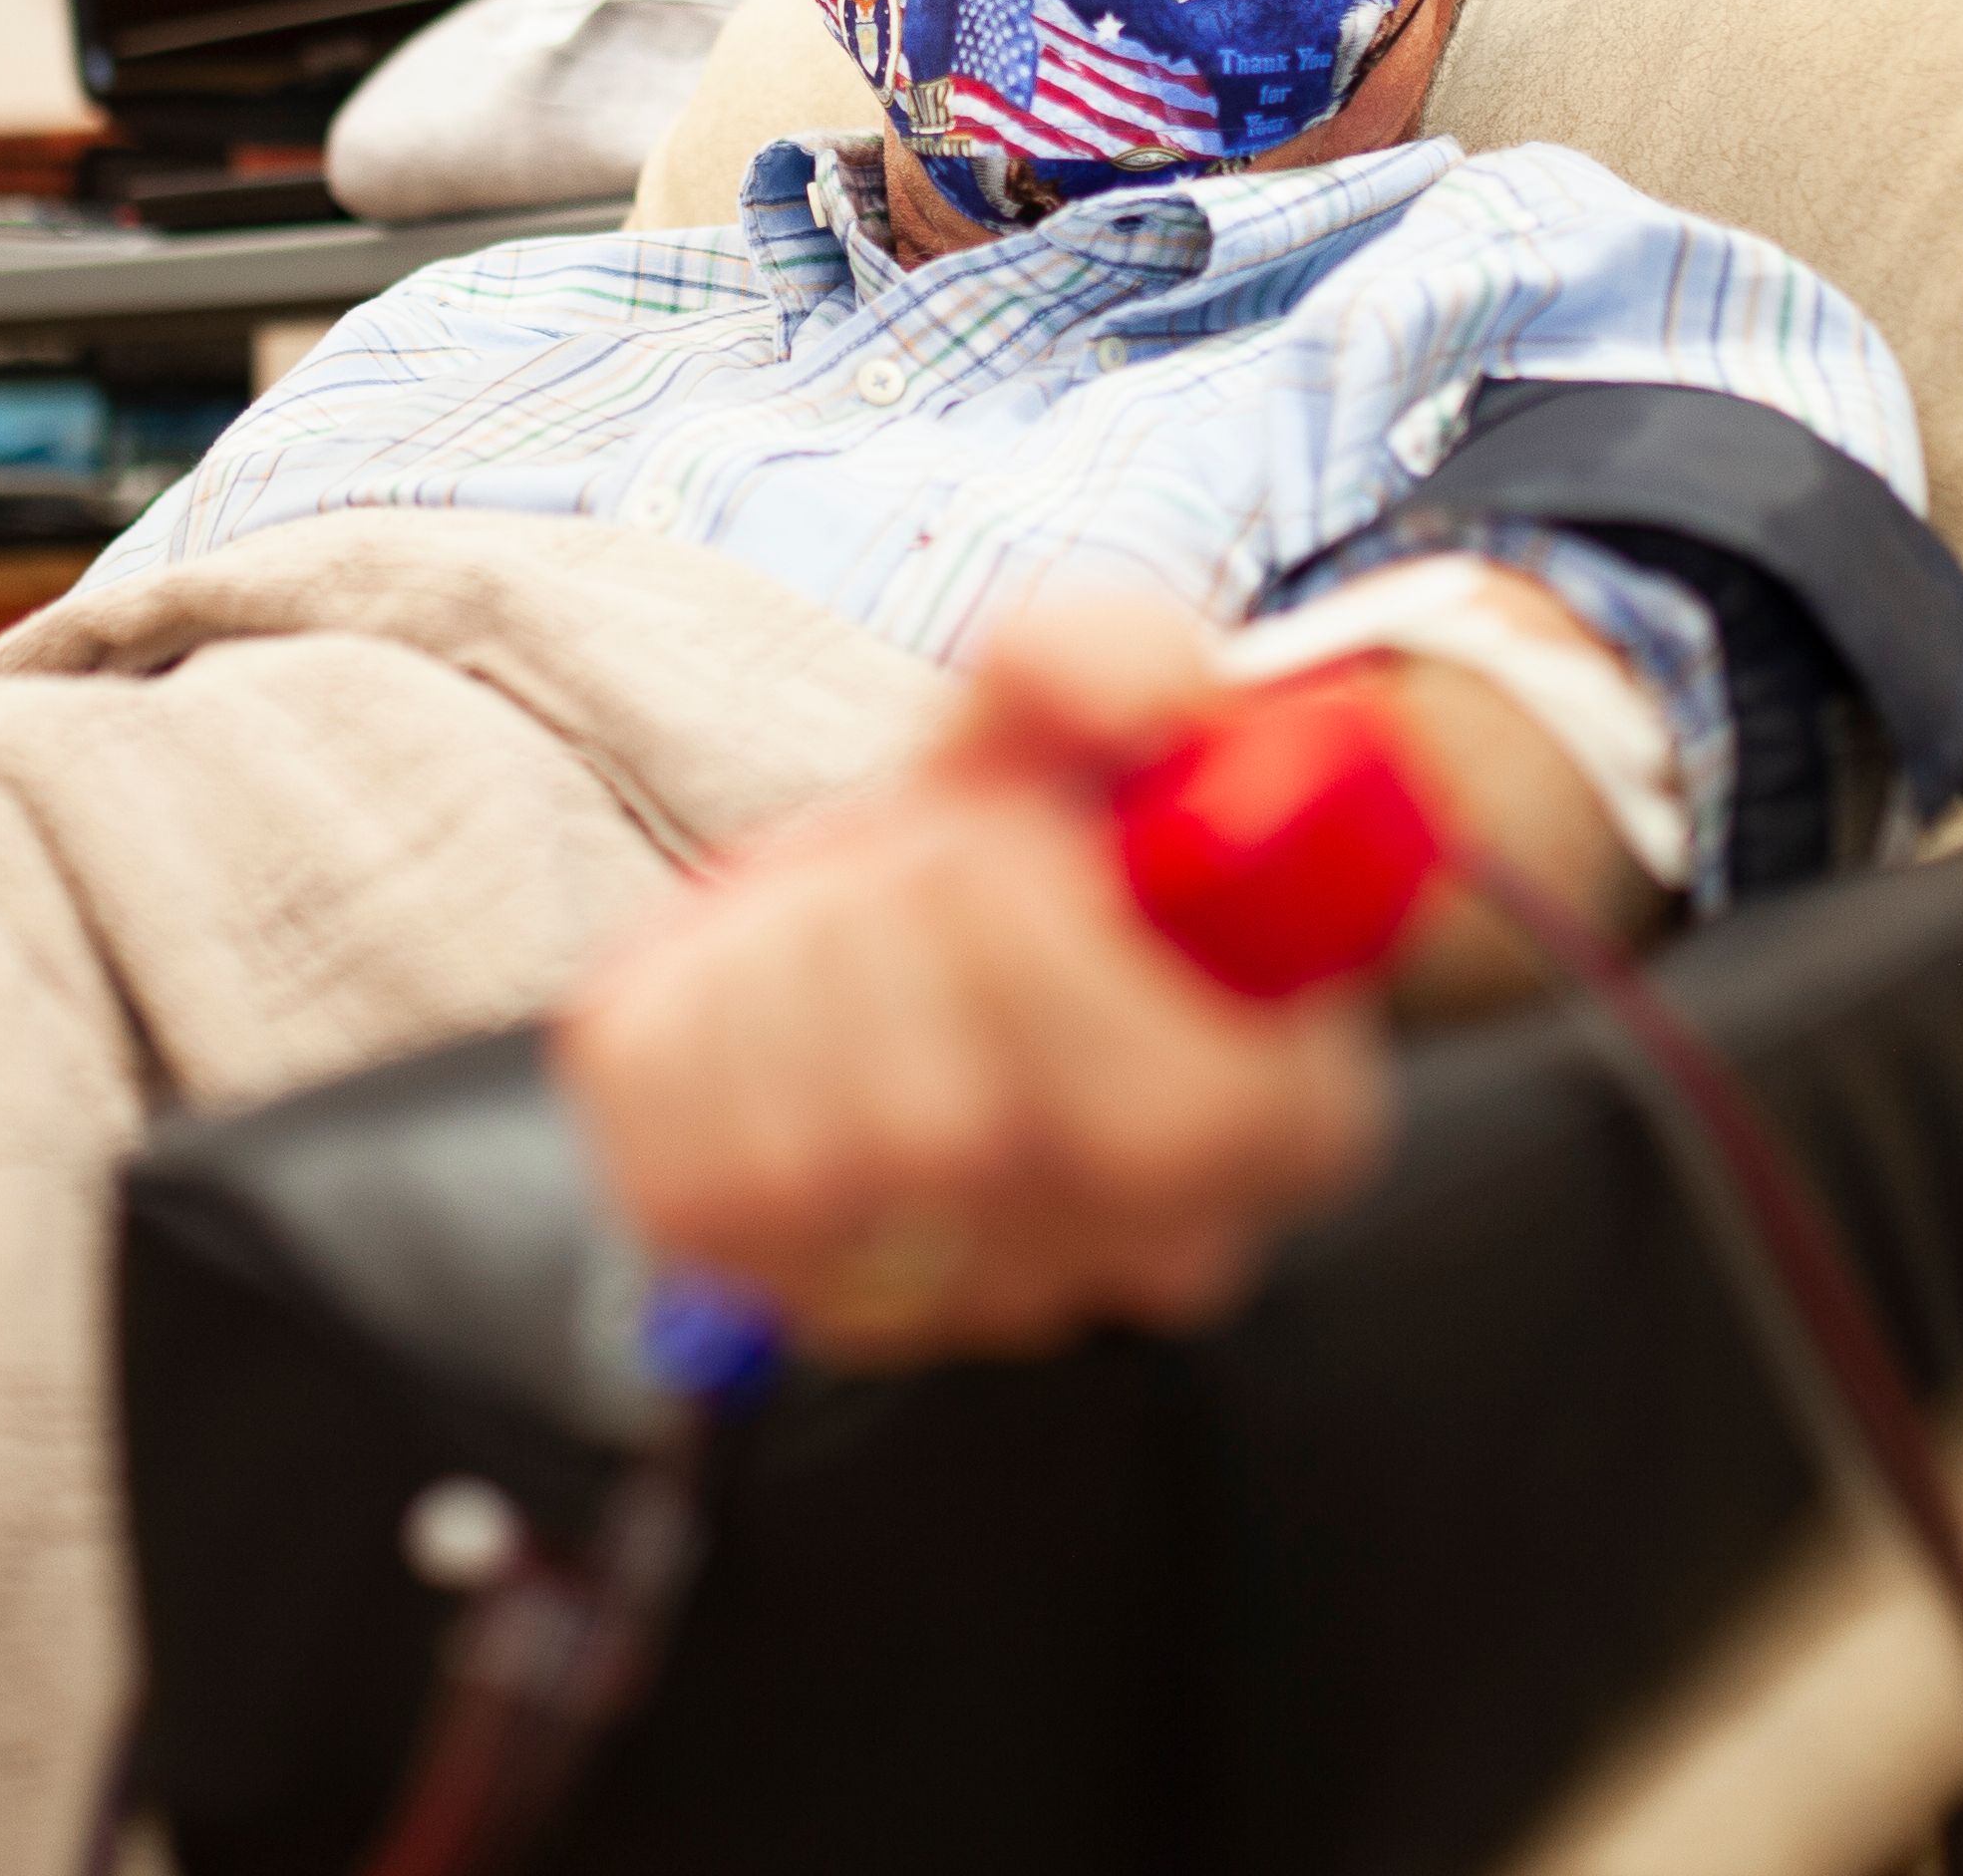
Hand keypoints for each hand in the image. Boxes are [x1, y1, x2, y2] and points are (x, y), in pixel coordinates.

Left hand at [552, 600, 1388, 1366]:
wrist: (958, 901)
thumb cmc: (1055, 822)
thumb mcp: (1086, 708)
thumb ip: (1112, 664)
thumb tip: (1134, 701)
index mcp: (1278, 1120)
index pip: (1159, 1122)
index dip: (1036, 952)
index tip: (995, 837)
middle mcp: (1137, 1251)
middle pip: (939, 1129)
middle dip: (889, 922)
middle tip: (916, 852)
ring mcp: (970, 1298)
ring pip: (801, 1162)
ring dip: (788, 969)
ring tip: (844, 909)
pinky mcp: (797, 1291)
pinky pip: (685, 1173)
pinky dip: (692, 1035)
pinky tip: (764, 982)